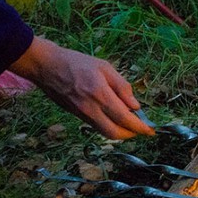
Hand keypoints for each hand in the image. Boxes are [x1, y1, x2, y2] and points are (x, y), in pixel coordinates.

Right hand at [10, 37, 153, 138]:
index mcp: (100, 94)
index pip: (125, 118)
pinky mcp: (77, 116)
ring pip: (106, 133)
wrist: (46, 66)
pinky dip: (110, 127)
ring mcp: (83, 114)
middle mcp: (91, 109)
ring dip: (121, 133)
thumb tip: (136, 106)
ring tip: (130, 124)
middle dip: (132, 134)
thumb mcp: (104, 67)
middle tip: (141, 128)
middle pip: (116, 133)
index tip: (151, 130)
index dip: (140, 127)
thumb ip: (122, 87)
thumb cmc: (76, 63)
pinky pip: (97, 127)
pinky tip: (115, 119)